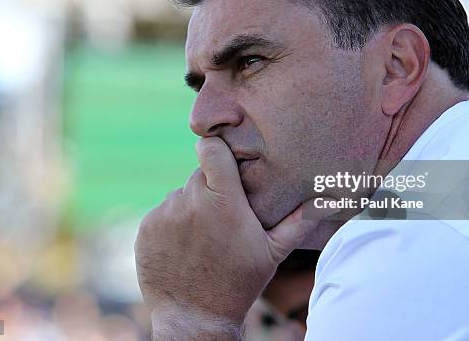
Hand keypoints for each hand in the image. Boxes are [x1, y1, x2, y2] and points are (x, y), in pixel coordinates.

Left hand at [135, 137, 326, 339]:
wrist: (195, 319)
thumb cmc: (239, 283)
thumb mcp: (273, 253)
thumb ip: (297, 221)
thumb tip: (323, 199)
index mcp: (223, 201)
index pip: (211, 148)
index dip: (217, 150)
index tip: (223, 160)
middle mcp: (189, 202)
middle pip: (198, 174)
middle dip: (211, 188)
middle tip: (221, 215)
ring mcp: (164, 215)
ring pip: (180, 195)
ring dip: (190, 207)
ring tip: (203, 236)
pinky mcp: (145, 229)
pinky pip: (161, 213)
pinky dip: (172, 224)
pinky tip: (185, 246)